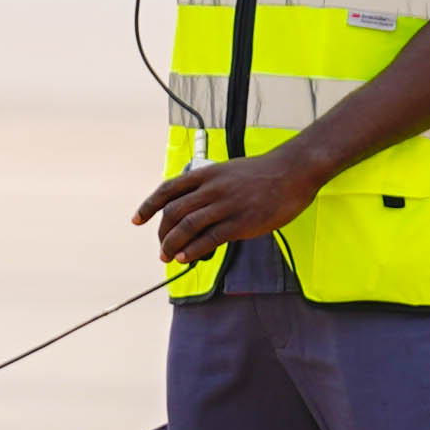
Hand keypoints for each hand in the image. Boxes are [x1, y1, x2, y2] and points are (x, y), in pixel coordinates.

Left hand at [137, 146, 326, 264]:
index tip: (137, 220)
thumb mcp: (229, 172)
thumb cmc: (263, 173)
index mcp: (206, 174)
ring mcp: (226, 205)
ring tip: (167, 257)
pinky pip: (209, 238)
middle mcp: (211, 188)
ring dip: (172, 244)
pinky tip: (186, 258)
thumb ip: (210, 188)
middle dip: (161, 232)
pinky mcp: (241, 222)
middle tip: (160, 247)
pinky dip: (193, 250)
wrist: (292, 172)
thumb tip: (195, 210)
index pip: (168, 189)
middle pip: (173, 211)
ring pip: (187, 226)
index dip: (149, 206)